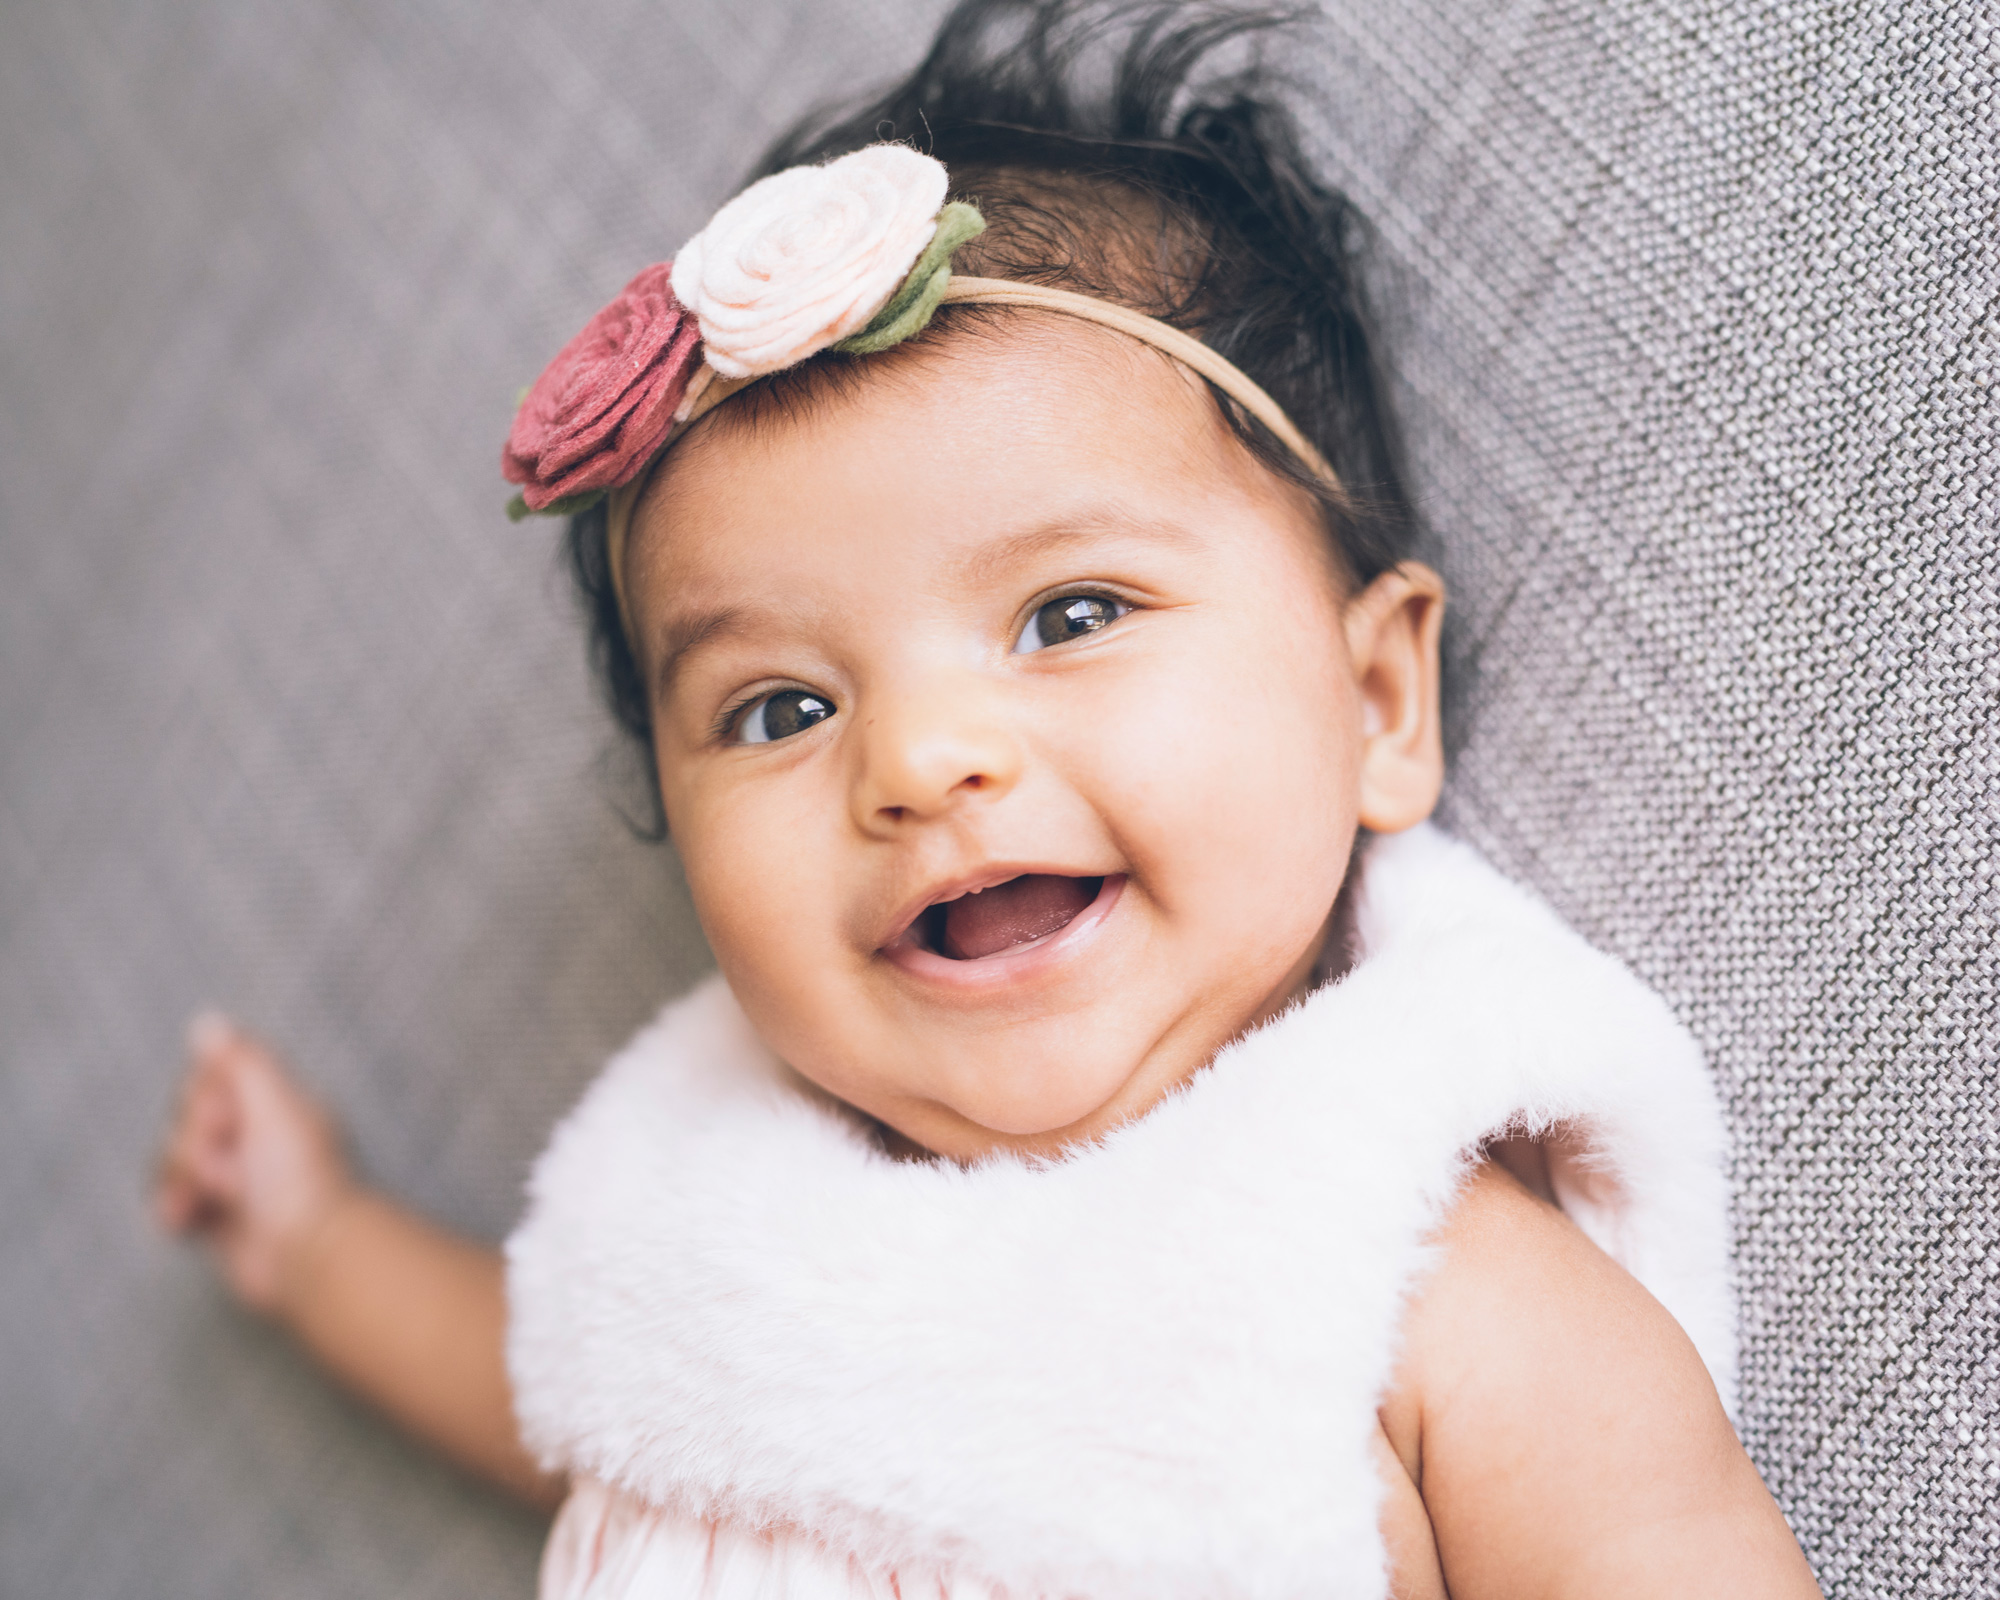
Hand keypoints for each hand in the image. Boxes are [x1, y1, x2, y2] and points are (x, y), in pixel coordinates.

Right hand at [154, 1012, 353, 1316]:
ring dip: (185, 1180)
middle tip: (233, 1167)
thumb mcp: (274, 1104)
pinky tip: (189, 1219)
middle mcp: (254, 1139)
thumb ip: (241, 1061)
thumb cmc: (300, 1177)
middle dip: (196, 1145)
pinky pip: (172, 1203)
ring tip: (219, 1199)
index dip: (206, 1099)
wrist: (306, 1253)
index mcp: (273, 1105)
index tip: (229, 1117)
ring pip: (173, 1163)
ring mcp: (235, 1180)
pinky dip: (176, 1211)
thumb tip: (208, 1019)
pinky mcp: (218, 1219)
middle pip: (185, 1121)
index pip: (209, 1081)